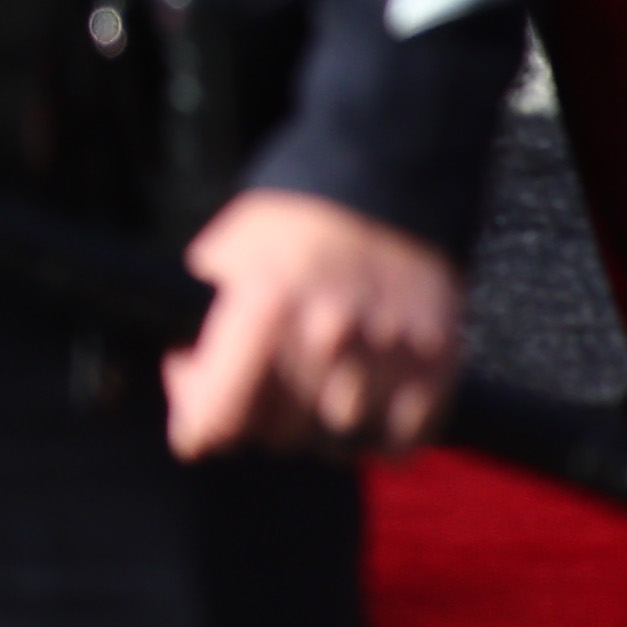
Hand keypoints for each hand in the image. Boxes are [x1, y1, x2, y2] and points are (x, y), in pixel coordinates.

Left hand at [167, 191, 463, 457]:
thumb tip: (189, 386)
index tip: (198, 430)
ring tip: (308, 398)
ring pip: (335, 443)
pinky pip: (400, 443)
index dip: (200, 427)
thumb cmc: (295, 219)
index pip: (221, 412)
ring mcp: (388, 356)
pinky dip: (376, 441)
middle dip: (256, 420)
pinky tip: (357, 413)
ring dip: (316, 431)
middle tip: (258, 395)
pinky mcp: (437, 366)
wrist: (387, 183)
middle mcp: (328, 336)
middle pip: (277, 435)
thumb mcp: (223, 252)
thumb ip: (200, 320)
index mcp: (266, 304)